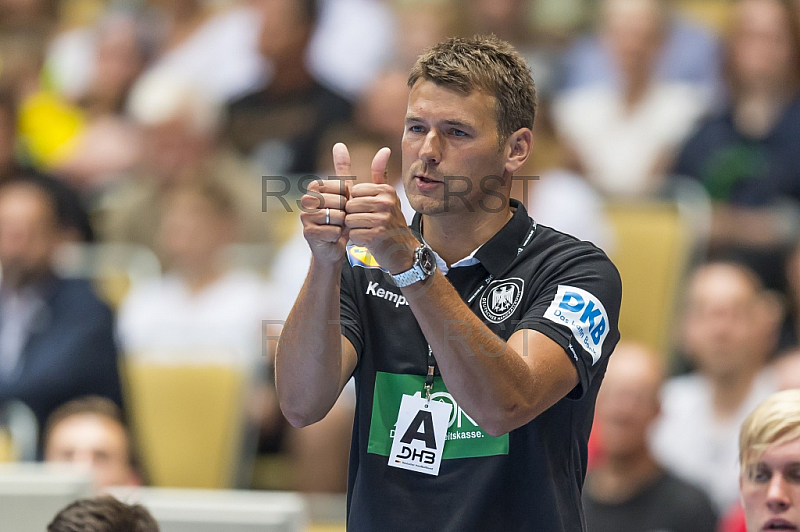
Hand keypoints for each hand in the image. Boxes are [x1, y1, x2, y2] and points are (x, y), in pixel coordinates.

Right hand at [299, 143, 351, 263]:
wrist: (333, 245)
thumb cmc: (339, 217)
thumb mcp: (344, 192)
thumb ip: (342, 168)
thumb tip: (339, 144)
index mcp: (314, 186)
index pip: (343, 187)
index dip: (349, 198)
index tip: (344, 205)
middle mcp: (306, 199)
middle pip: (340, 201)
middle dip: (346, 212)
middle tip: (341, 218)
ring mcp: (305, 216)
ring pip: (337, 216)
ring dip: (343, 224)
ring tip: (338, 226)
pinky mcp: (308, 233)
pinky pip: (334, 230)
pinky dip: (338, 235)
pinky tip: (333, 236)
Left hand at [344, 145, 418, 273]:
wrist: (404, 252)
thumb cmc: (391, 222)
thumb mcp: (387, 196)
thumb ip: (380, 173)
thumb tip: (384, 149)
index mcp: (386, 190)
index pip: (354, 192)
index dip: (356, 204)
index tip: (369, 212)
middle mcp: (386, 202)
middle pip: (350, 206)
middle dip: (354, 217)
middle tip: (369, 224)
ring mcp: (382, 219)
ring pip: (349, 220)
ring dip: (355, 229)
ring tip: (369, 231)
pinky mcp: (376, 235)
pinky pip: (353, 235)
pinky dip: (358, 240)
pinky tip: (370, 241)